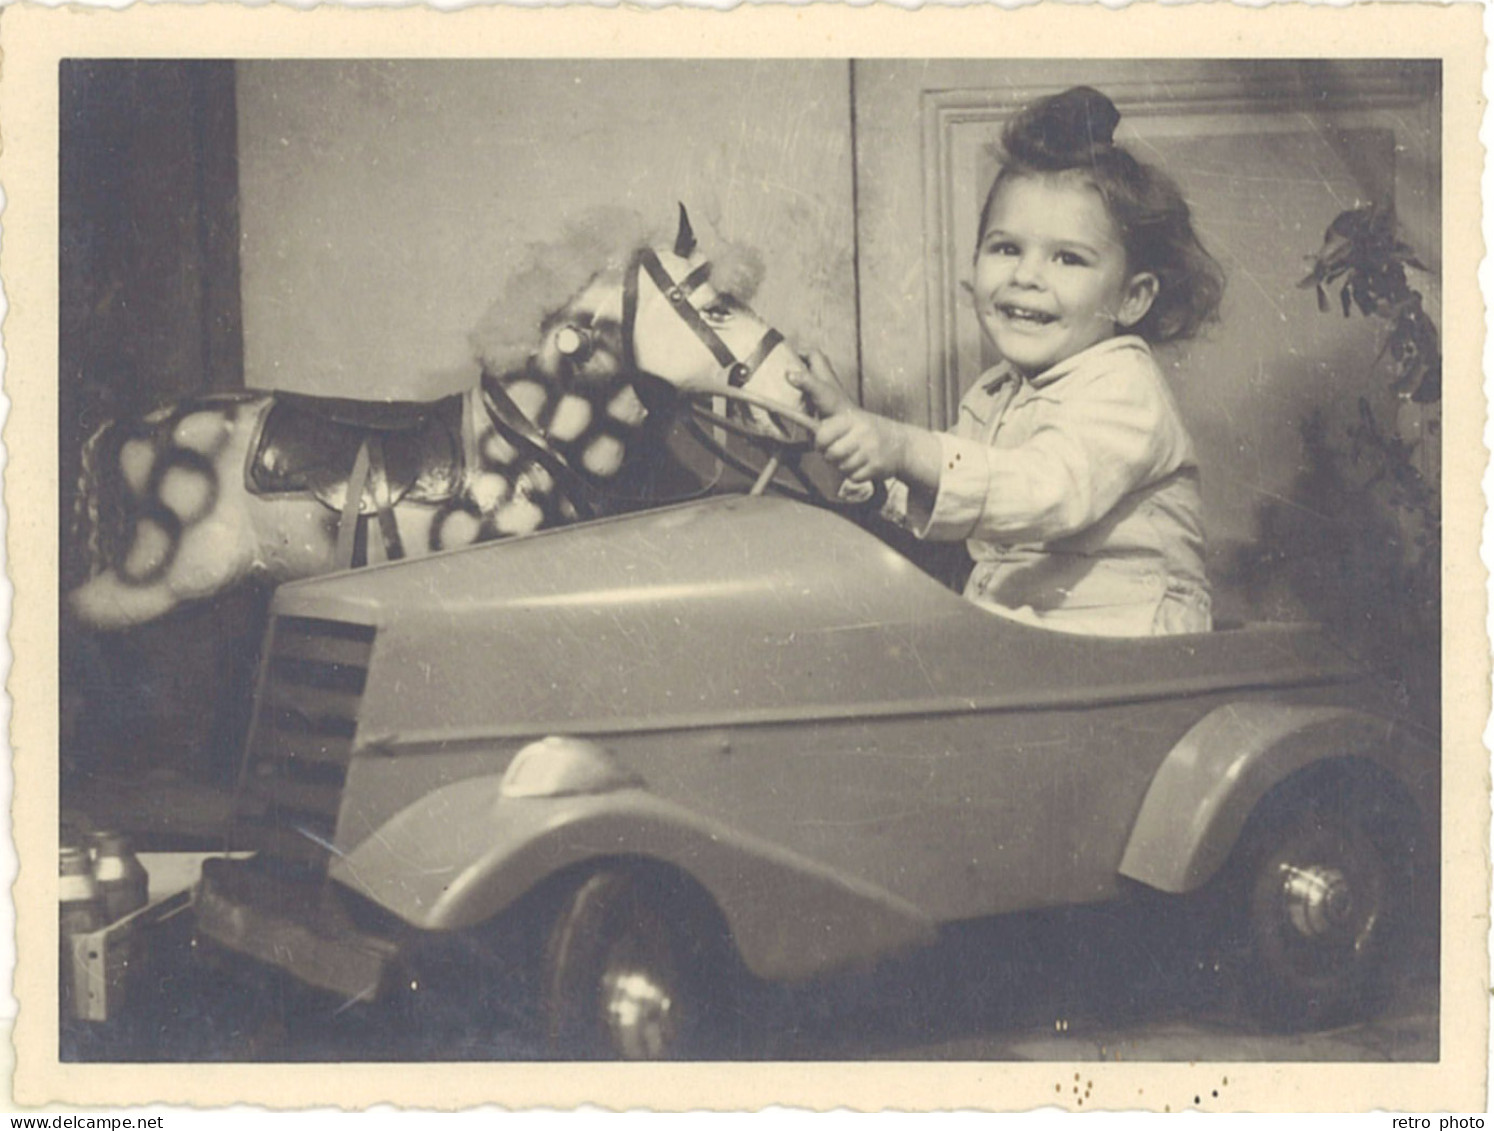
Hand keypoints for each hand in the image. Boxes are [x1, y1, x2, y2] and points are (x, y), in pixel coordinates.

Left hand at [789, 352, 907, 483]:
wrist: (901, 445)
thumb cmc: (865, 432)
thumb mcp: (849, 418)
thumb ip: (826, 420)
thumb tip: (808, 431)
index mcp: (848, 413)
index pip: (824, 403)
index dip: (809, 396)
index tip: (791, 374)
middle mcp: (859, 427)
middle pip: (826, 447)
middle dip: (826, 451)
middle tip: (837, 447)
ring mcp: (869, 447)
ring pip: (839, 465)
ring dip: (841, 464)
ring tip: (853, 454)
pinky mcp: (876, 464)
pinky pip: (852, 476)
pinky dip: (854, 474)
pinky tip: (863, 463)